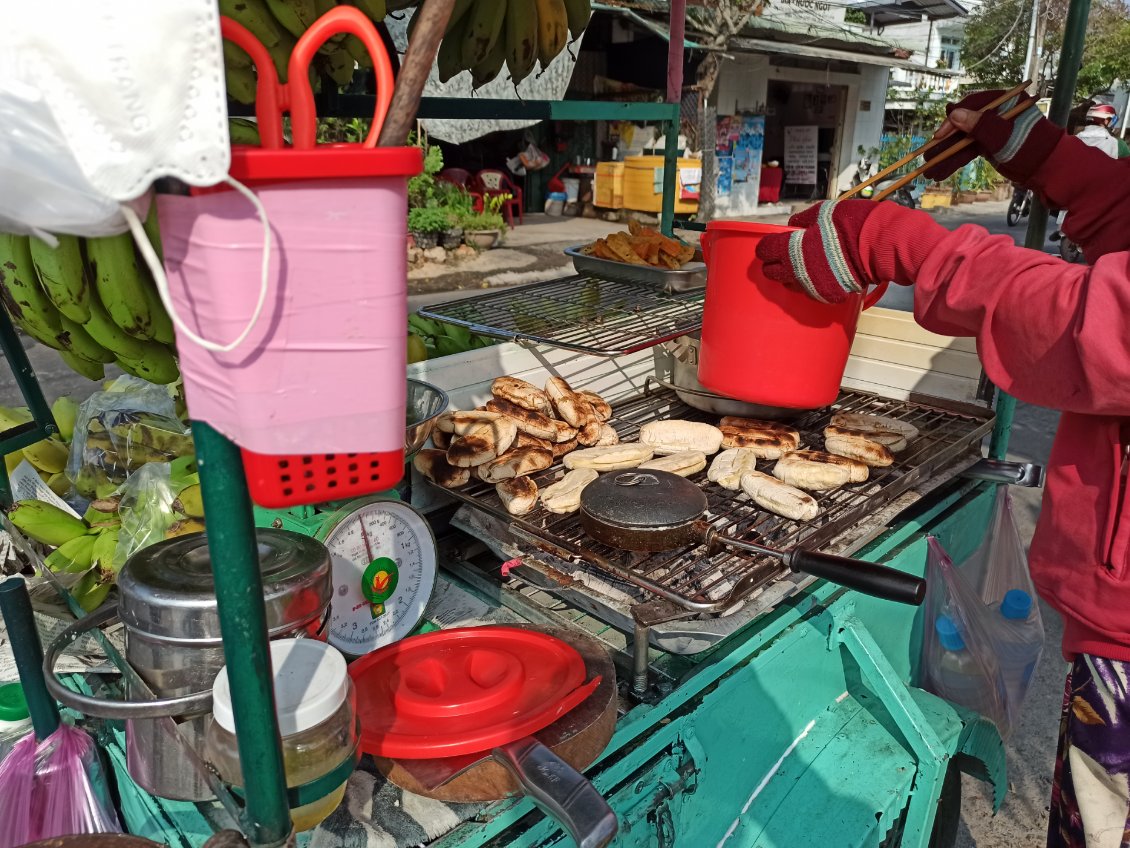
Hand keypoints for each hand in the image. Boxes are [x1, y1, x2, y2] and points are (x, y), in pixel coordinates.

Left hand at [756, 200, 880, 303]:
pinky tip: (819, 276)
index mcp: (791, 249)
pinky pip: (811, 292)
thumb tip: (793, 225)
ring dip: (791, 276)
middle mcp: (796, 272)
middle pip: (772, 273)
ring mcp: (811, 287)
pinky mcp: (826, 296)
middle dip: (774, 264)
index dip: (766, 247)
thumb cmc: (849, 223)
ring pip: (791, 285)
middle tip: (782, 257)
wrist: (876, 245)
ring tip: (801, 266)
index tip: (770, 244)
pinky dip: (811, 284)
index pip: (765, 251)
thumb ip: (803, 220)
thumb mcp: (823, 212)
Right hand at [923, 89, 1060, 185]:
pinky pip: (968, 151)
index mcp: (1004, 102)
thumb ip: (979, 125)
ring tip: (930, 171)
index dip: (952, 121)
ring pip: (963, 140)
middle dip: (945, 144)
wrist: (1049, 170)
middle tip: (927, 158)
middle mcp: (996, 114)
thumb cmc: (1032, 148)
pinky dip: (956, 161)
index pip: (971, 106)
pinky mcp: (990, 145)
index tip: (938, 137)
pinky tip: (941, 172)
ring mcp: (992, 130)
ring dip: (947, 156)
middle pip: (963, 124)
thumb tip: (953, 113)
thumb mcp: (1004, 137)